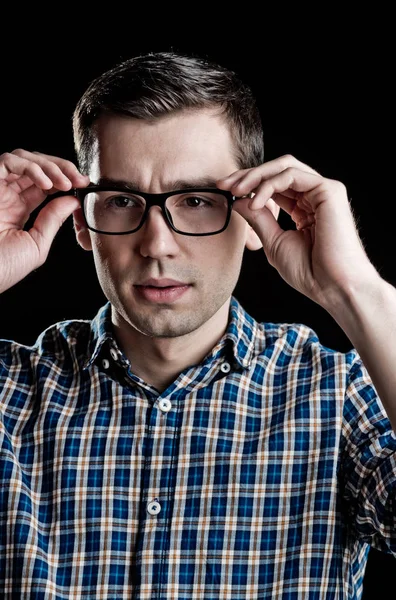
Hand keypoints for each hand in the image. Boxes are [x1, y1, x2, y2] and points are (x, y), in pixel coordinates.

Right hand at [0, 149, 89, 293]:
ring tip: (66, 183)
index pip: (44, 184)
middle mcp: (6, 195)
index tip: (83, 185)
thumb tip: (72, 200)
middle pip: (36, 166)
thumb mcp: (36, 244)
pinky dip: (30, 167)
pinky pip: (7, 161)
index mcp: (17, 209)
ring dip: (49, 166)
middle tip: (80, 179)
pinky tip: (46, 184)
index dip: (64, 179)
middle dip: (62, 168)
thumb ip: (52, 220)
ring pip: (23, 158)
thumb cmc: (2, 268)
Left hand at [217, 154, 378, 309]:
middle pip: (278, 169)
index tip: (224, 190)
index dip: (248, 184)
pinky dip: (268, 186)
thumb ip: (258, 219)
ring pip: (284, 166)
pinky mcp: (329, 190)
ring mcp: (323, 191)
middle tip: (224, 184)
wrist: (332, 286)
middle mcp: (315, 196)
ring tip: (236, 191)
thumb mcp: (273, 242)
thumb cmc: (309, 271)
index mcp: (305, 208)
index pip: (274, 184)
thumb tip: (238, 201)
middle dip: (248, 174)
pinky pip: (291, 176)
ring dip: (256, 176)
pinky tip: (255, 203)